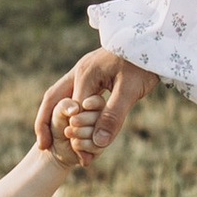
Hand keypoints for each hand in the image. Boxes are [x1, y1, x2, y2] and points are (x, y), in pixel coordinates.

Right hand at [35, 48, 157, 159]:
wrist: (153, 40)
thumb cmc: (143, 63)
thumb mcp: (129, 91)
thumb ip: (113, 115)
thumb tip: (98, 142)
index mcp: (85, 76)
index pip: (71, 111)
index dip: (72, 135)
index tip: (77, 156)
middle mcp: (79, 72)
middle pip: (53, 99)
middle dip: (45, 123)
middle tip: (43, 146)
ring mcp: (84, 71)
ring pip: (61, 96)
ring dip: (55, 117)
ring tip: (52, 139)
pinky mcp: (93, 73)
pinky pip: (74, 94)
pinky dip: (71, 111)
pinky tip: (74, 123)